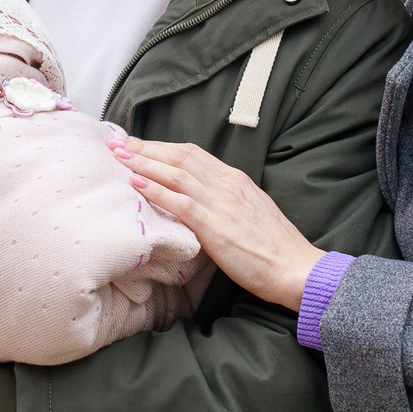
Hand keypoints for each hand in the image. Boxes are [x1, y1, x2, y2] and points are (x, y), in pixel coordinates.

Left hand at [114, 138, 322, 310]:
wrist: (295, 268)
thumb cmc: (275, 247)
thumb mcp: (251, 211)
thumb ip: (227, 200)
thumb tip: (201, 198)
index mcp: (235, 179)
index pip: (192, 153)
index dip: (161, 147)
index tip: (137, 144)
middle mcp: (227, 184)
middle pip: (179, 156)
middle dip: (145, 148)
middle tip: (117, 143)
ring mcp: (221, 203)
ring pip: (176, 173)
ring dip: (143, 163)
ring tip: (118, 157)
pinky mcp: (216, 227)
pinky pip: (180, 202)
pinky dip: (156, 190)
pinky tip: (136, 184)